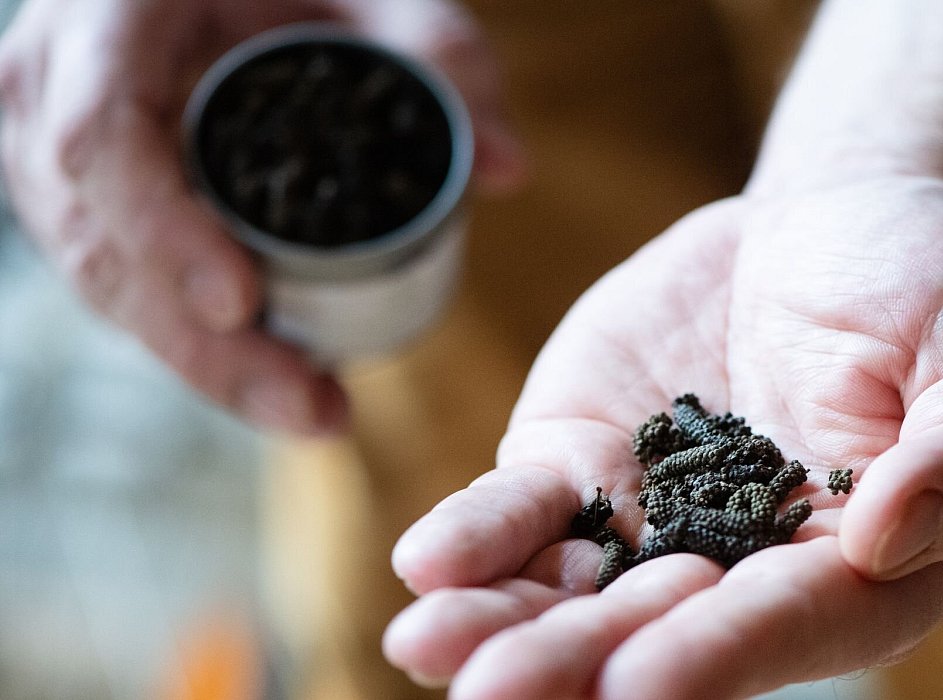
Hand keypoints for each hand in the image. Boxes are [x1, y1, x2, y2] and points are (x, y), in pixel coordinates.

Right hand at [0, 0, 522, 432]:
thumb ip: (439, 56)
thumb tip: (508, 168)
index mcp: (109, 22)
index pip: (102, 136)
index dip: (162, 231)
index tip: (241, 305)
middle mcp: (56, 95)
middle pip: (103, 244)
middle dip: (206, 348)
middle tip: (310, 407)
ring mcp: (54, 157)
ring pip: (109, 284)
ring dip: (208, 366)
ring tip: (311, 411)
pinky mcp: (87, 205)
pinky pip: (127, 287)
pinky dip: (198, 343)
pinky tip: (275, 383)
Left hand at [384, 177, 942, 697]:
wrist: (840, 221)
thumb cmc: (939, 294)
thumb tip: (889, 537)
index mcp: (852, 571)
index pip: (782, 624)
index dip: (712, 657)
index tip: (636, 683)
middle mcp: (740, 567)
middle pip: (652, 630)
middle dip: (573, 665)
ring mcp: (651, 515)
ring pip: (569, 588)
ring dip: (500, 623)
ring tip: (426, 644)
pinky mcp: (586, 459)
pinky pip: (523, 508)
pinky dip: (478, 535)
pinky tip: (425, 563)